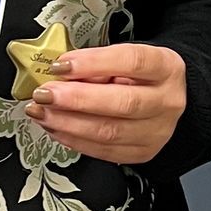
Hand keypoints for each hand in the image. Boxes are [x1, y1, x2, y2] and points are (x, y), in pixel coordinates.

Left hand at [25, 42, 187, 164]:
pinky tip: (56, 128)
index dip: (94, 63)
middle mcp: (168, 101)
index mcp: (166, 68)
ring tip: (42, 113)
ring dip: (68, 123)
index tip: (61, 65)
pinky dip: (74, 139)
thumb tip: (61, 75)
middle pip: (123, 103)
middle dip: (76, 99)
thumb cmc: (137, 74)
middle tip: (44, 94)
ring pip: (110, 132)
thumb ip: (96, 65)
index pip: (132, 62)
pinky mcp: (143, 152)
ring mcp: (158, 131)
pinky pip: (104, 150)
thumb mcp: (122, 58)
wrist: (163, 98)